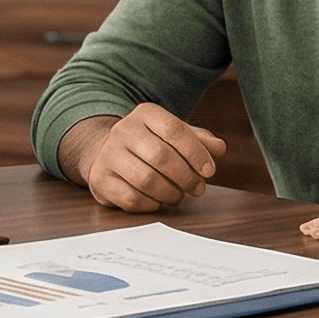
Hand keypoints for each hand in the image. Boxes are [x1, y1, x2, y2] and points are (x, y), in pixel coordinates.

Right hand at [62, 106, 226, 211]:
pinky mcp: (99, 180)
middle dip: (186, 177)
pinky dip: (151, 204)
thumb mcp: (175, 136)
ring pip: (146, 180)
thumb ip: (199, 140)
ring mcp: (107, 155)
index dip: (195, 152)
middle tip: (198, 189)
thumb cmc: (150, 145)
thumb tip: (218, 149)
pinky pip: (131, 199)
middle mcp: (122, 130)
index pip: (173, 129)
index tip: (209, 171)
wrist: (108, 153)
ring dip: (170, 193)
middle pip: (161, 156)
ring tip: (179, 196)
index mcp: (144, 113)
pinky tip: (157, 201)